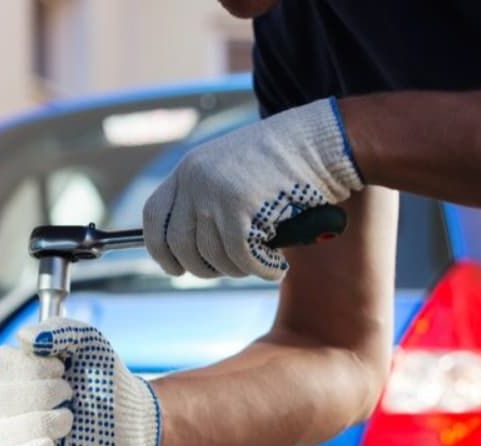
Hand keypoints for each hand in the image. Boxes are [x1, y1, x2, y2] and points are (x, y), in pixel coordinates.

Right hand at [0, 318, 161, 445]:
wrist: (134, 417)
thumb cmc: (106, 379)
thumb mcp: (89, 342)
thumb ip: (60, 330)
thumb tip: (25, 337)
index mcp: (18, 374)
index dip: (29, 366)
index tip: (60, 367)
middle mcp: (11, 407)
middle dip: (42, 393)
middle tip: (70, 393)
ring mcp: (18, 440)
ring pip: (3, 434)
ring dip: (40, 422)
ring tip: (70, 420)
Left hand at [142, 97, 362, 280]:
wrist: (327, 140)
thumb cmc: (290, 161)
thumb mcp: (235, 173)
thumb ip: (209, 200)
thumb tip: (191, 251)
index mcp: (189, 168)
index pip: (153, 216)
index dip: (159, 248)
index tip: (173, 268)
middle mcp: (195, 179)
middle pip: (179, 245)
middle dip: (203, 268)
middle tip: (229, 270)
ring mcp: (214, 193)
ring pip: (212, 256)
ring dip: (238, 269)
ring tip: (261, 259)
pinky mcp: (239, 208)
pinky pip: (241, 258)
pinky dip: (260, 270)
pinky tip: (275, 266)